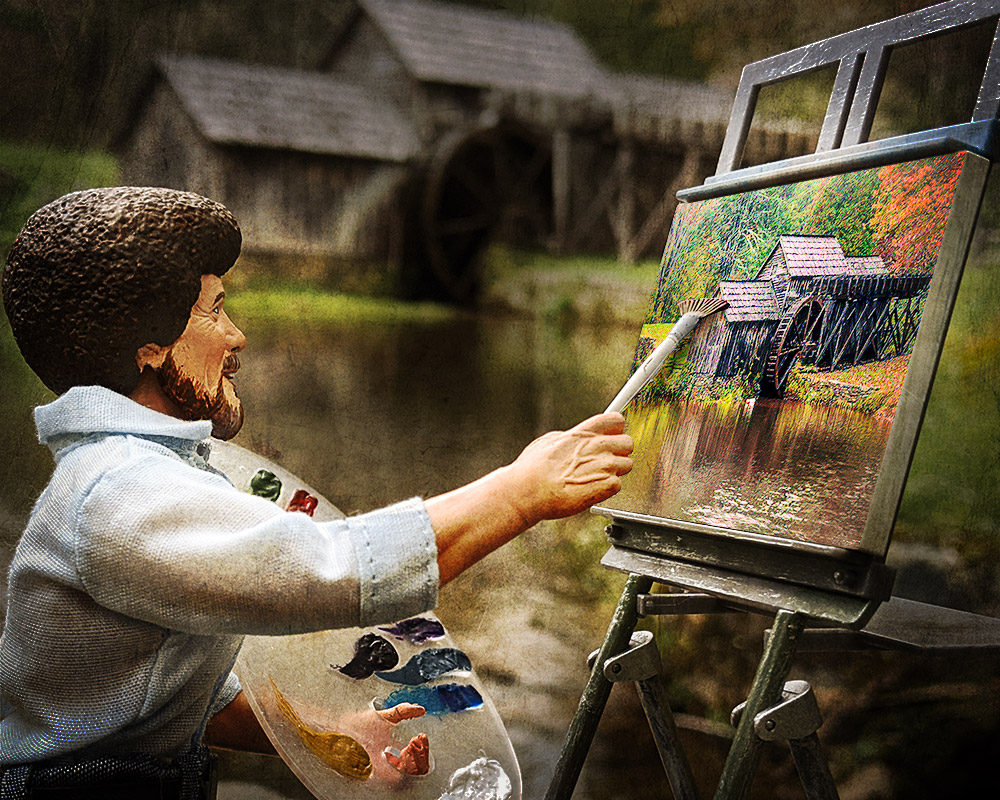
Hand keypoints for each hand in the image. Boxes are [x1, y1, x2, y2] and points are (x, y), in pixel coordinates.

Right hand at [505, 412, 632, 524]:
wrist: (528, 491)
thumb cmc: (532, 469)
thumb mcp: (548, 441)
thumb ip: (569, 438)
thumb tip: (573, 438)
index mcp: (582, 434)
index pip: (615, 420)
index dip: (615, 429)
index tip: (611, 436)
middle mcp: (597, 446)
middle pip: (628, 442)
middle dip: (619, 452)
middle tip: (605, 461)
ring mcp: (604, 466)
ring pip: (627, 464)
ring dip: (615, 472)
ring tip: (596, 478)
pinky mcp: (607, 485)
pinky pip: (618, 484)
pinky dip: (608, 489)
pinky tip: (592, 490)